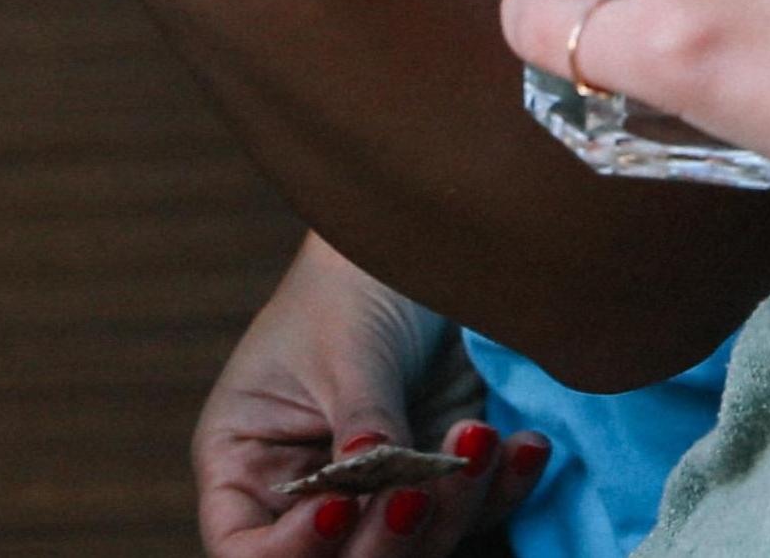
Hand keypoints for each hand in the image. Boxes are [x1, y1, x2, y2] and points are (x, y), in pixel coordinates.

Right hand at [195, 235, 545, 557]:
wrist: (417, 243)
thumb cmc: (350, 282)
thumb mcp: (344, 347)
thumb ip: (361, 424)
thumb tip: (370, 481)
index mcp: (249, 461)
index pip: (245, 548)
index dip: (288, 553)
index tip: (339, 504)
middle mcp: (308, 496)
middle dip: (382, 544)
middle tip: (416, 493)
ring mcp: (377, 497)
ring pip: (411, 554)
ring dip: (451, 511)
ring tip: (476, 440)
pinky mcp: (439, 486)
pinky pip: (474, 517)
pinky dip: (501, 491)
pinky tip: (524, 447)